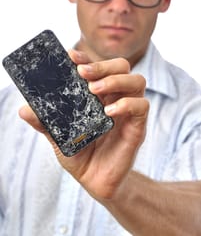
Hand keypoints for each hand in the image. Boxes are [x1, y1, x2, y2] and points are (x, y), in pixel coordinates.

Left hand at [19, 50, 148, 200]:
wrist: (94, 180)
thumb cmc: (79, 153)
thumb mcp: (58, 136)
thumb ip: (44, 122)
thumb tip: (24, 109)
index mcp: (98, 94)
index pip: (97, 67)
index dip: (86, 57)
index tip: (71, 56)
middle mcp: (115, 97)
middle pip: (121, 67)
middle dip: (103, 65)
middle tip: (83, 72)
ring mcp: (128, 110)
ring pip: (136, 80)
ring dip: (116, 80)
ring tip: (95, 89)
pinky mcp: (137, 126)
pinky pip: (141, 106)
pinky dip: (126, 104)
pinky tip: (109, 112)